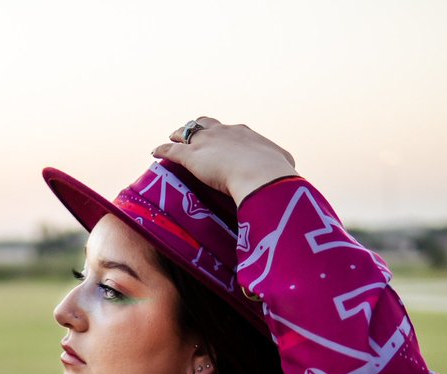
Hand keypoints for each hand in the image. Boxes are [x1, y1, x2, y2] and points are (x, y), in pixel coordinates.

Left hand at [152, 117, 297, 206]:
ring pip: (187, 131)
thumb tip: (291, 177)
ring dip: (178, 134)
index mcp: (245, 134)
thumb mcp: (283, 167)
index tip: (220, 140)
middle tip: (192, 133)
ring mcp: (206, 141)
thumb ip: (282, 169)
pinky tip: (155, 152)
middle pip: (206, 123)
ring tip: (172, 136)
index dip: (223, 135)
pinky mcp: (192, 156)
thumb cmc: (275, 174)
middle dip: (198, 127)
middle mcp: (224, 131)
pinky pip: (171, 150)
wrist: (261, 174)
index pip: (231, 131)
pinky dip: (162, 150)